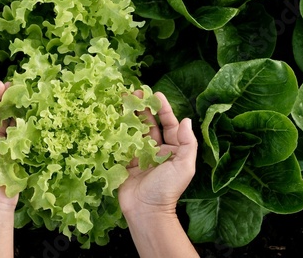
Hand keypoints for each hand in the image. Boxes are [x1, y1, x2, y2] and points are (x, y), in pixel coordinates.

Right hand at [118, 91, 197, 216]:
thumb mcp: (184, 166)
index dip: (163, 109)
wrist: (145, 210)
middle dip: (144, 108)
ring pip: (136, 130)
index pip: (169, 124)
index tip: (156, 94)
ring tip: (124, 100)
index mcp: (172, 150)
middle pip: (150, 124)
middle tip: (136, 93)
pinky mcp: (126, 160)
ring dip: (131, 115)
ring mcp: (140, 154)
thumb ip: (187, 143)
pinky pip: (123, 141)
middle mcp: (156, 150)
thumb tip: (186, 120)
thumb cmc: (167, 190)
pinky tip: (115, 117)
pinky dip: (119, 129)